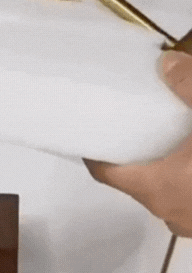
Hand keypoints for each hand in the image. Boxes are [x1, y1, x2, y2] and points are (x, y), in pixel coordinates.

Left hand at [84, 50, 191, 236]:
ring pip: (166, 192)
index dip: (94, 153)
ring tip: (166, 135)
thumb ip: (190, 87)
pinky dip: (188, 178)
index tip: (90, 130)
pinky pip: (191, 198)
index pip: (105, 174)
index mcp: (157, 188)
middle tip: (131, 121)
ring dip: (163, 166)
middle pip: (135, 182)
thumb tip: (166, 62)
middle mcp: (169, 211)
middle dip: (133, 153)